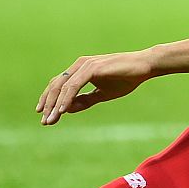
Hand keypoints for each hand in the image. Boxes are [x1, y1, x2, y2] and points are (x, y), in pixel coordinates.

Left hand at [36, 51, 153, 125]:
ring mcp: (85, 65)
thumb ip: (85, 100)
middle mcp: (79, 65)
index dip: (49, 100)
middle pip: (56, 86)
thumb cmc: (125, 78)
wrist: (143, 67)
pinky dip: (67, 98)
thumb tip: (66, 110)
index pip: (59, 85)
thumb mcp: (102, 94)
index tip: (45, 116)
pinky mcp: (92, 68)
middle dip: (48, 105)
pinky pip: (74, 85)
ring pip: (63, 86)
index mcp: (80, 70)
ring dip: (55, 104)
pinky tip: (62, 110)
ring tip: (51, 120)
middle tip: (44, 122)